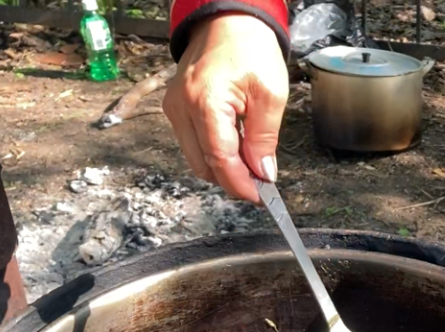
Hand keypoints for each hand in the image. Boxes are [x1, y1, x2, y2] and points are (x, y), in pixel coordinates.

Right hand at [163, 13, 288, 202]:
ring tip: (252, 163)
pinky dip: (213, 152)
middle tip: (261, 182)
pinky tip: (237, 148)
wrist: (227, 22)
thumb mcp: (270, 94)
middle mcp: (181, 107)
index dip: (241, 183)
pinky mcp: (174, 107)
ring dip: (222, 167)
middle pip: (203, 164)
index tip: (261, 196)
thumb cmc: (250, 49)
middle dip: (232, 179)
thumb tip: (263, 172)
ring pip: (195, 157)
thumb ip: (265, 138)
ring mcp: (173, 107)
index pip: (219, 159)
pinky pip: (192, 142)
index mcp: (205, 101)